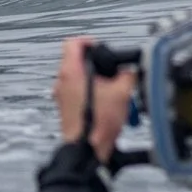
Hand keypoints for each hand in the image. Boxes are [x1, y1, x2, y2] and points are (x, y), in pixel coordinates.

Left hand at [51, 36, 135, 161]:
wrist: (87, 150)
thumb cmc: (98, 123)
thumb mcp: (121, 93)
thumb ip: (127, 76)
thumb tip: (129, 71)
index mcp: (71, 72)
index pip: (73, 43)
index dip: (88, 41)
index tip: (101, 48)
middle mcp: (62, 82)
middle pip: (77, 62)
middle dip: (98, 65)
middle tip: (113, 74)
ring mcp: (61, 96)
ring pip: (79, 79)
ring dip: (97, 82)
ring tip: (114, 92)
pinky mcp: (65, 109)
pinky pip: (78, 93)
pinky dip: (92, 94)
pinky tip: (108, 105)